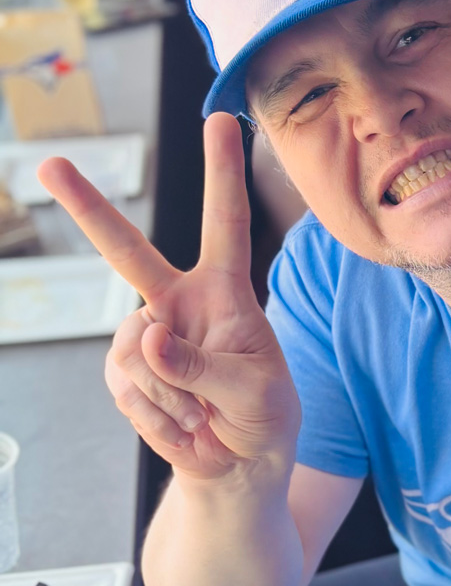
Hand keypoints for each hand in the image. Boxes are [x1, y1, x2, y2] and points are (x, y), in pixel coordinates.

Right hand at [38, 113, 301, 483]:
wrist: (236, 464)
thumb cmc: (263, 416)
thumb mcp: (254, 391)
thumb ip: (203, 364)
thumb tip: (145, 338)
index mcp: (225, 292)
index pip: (225, 223)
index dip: (222, 173)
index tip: (222, 120)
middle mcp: (178, 303)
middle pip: (127, 251)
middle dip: (87, 208)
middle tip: (51, 165)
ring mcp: (144, 336)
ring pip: (136, 351)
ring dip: (173, 394)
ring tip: (203, 411)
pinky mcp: (122, 371)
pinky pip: (127, 386)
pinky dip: (158, 415)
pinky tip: (183, 425)